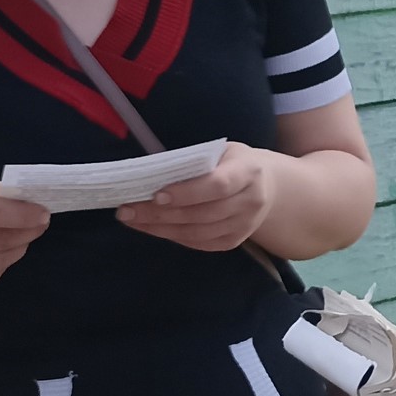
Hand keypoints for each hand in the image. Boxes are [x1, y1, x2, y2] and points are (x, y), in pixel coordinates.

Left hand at [117, 141, 274, 251]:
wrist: (267, 187)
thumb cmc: (234, 164)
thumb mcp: (222, 152)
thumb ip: (195, 163)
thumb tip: (151, 175)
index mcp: (248, 171)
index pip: (217, 185)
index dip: (187, 192)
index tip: (157, 194)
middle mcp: (251, 202)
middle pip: (202, 213)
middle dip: (161, 213)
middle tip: (127, 210)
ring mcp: (244, 226)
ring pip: (196, 232)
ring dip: (160, 228)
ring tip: (132, 219)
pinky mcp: (233, 242)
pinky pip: (198, 243)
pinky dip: (172, 236)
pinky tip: (151, 228)